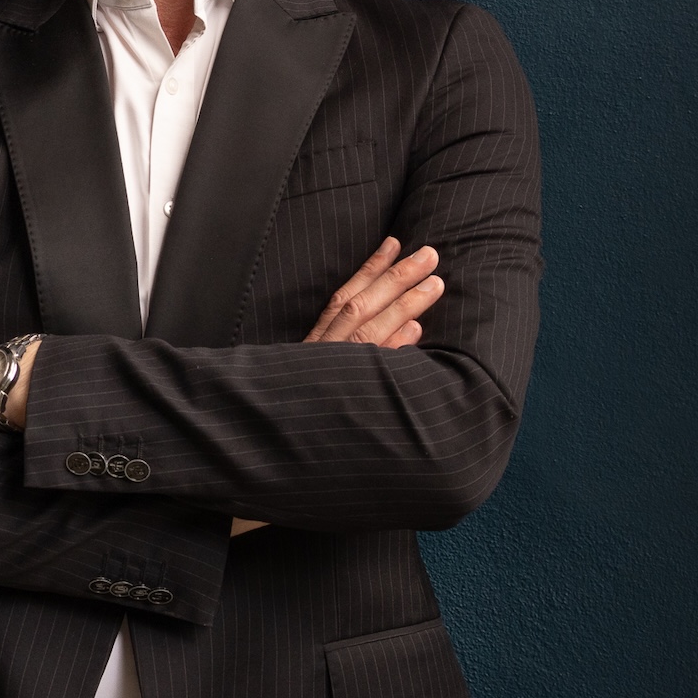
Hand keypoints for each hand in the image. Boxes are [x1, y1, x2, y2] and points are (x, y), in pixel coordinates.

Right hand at [228, 239, 446, 537]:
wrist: (263, 454)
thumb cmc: (301, 416)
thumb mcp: (323, 375)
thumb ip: (361, 352)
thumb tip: (414, 328)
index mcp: (315, 346)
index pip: (343, 297)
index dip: (369, 268)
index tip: (395, 242)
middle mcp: (321, 355)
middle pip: (360, 307)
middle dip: (395, 277)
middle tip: (430, 254)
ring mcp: (330, 374)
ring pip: (367, 331)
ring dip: (402, 304)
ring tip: (434, 282)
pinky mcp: (340, 397)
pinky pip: (368, 370)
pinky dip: (390, 348)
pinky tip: (416, 331)